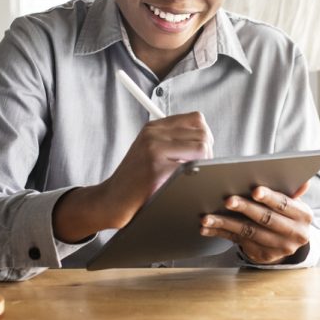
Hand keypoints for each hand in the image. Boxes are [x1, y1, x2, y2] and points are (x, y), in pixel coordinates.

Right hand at [53, 112, 213, 241]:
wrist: (111, 200)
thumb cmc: (135, 180)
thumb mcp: (149, 150)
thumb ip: (171, 140)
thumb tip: (205, 139)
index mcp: (154, 127)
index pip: (196, 119)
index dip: (205, 135)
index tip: (201, 151)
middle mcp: (153, 134)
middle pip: (202, 133)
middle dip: (208, 153)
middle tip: (198, 168)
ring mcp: (154, 150)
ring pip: (202, 148)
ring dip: (204, 164)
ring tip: (191, 176)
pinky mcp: (157, 169)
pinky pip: (192, 168)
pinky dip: (193, 177)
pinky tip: (181, 184)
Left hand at [199, 181, 312, 264]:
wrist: (290, 241)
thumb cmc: (288, 213)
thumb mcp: (295, 203)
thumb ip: (294, 192)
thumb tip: (304, 181)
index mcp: (303, 217)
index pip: (284, 205)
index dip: (269, 197)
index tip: (255, 190)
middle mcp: (293, 235)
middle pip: (265, 219)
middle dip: (245, 208)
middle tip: (228, 200)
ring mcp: (277, 248)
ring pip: (248, 232)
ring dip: (226, 223)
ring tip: (208, 217)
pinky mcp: (261, 255)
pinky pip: (237, 241)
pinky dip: (220, 233)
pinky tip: (206, 228)